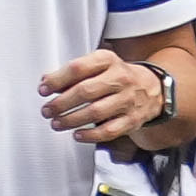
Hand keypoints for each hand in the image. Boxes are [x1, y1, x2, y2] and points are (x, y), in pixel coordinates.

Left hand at [39, 47, 168, 146]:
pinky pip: (108, 131)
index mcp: (108, 60)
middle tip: (47, 110)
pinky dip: (90, 135)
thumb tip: (47, 83)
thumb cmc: (117, 77)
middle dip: (61, 103)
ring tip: (57, 123)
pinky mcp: (132, 120)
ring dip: (71, 120)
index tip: (43, 89)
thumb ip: (75, 73)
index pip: (79, 68)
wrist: (152, 89)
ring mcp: (128, 100)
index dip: (57, 79)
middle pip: (85, 91)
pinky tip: (77, 135)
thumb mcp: (99, 66)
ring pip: (95, 112)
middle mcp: (120, 78)